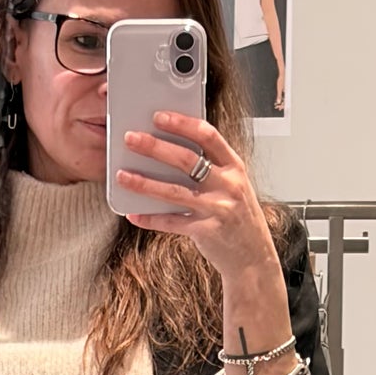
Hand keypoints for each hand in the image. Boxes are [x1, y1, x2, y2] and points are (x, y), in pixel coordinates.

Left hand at [114, 108, 281, 297]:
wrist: (254, 257)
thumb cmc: (239, 219)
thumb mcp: (233, 186)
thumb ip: (211, 169)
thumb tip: (171, 152)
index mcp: (235, 167)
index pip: (208, 135)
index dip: (182, 123)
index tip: (159, 117)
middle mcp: (228, 185)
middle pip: (186, 159)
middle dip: (155, 147)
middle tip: (131, 139)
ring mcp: (217, 208)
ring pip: (173, 191)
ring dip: (144, 183)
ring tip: (121, 175)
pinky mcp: (206, 231)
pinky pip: (171, 222)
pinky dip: (150, 218)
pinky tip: (133, 214)